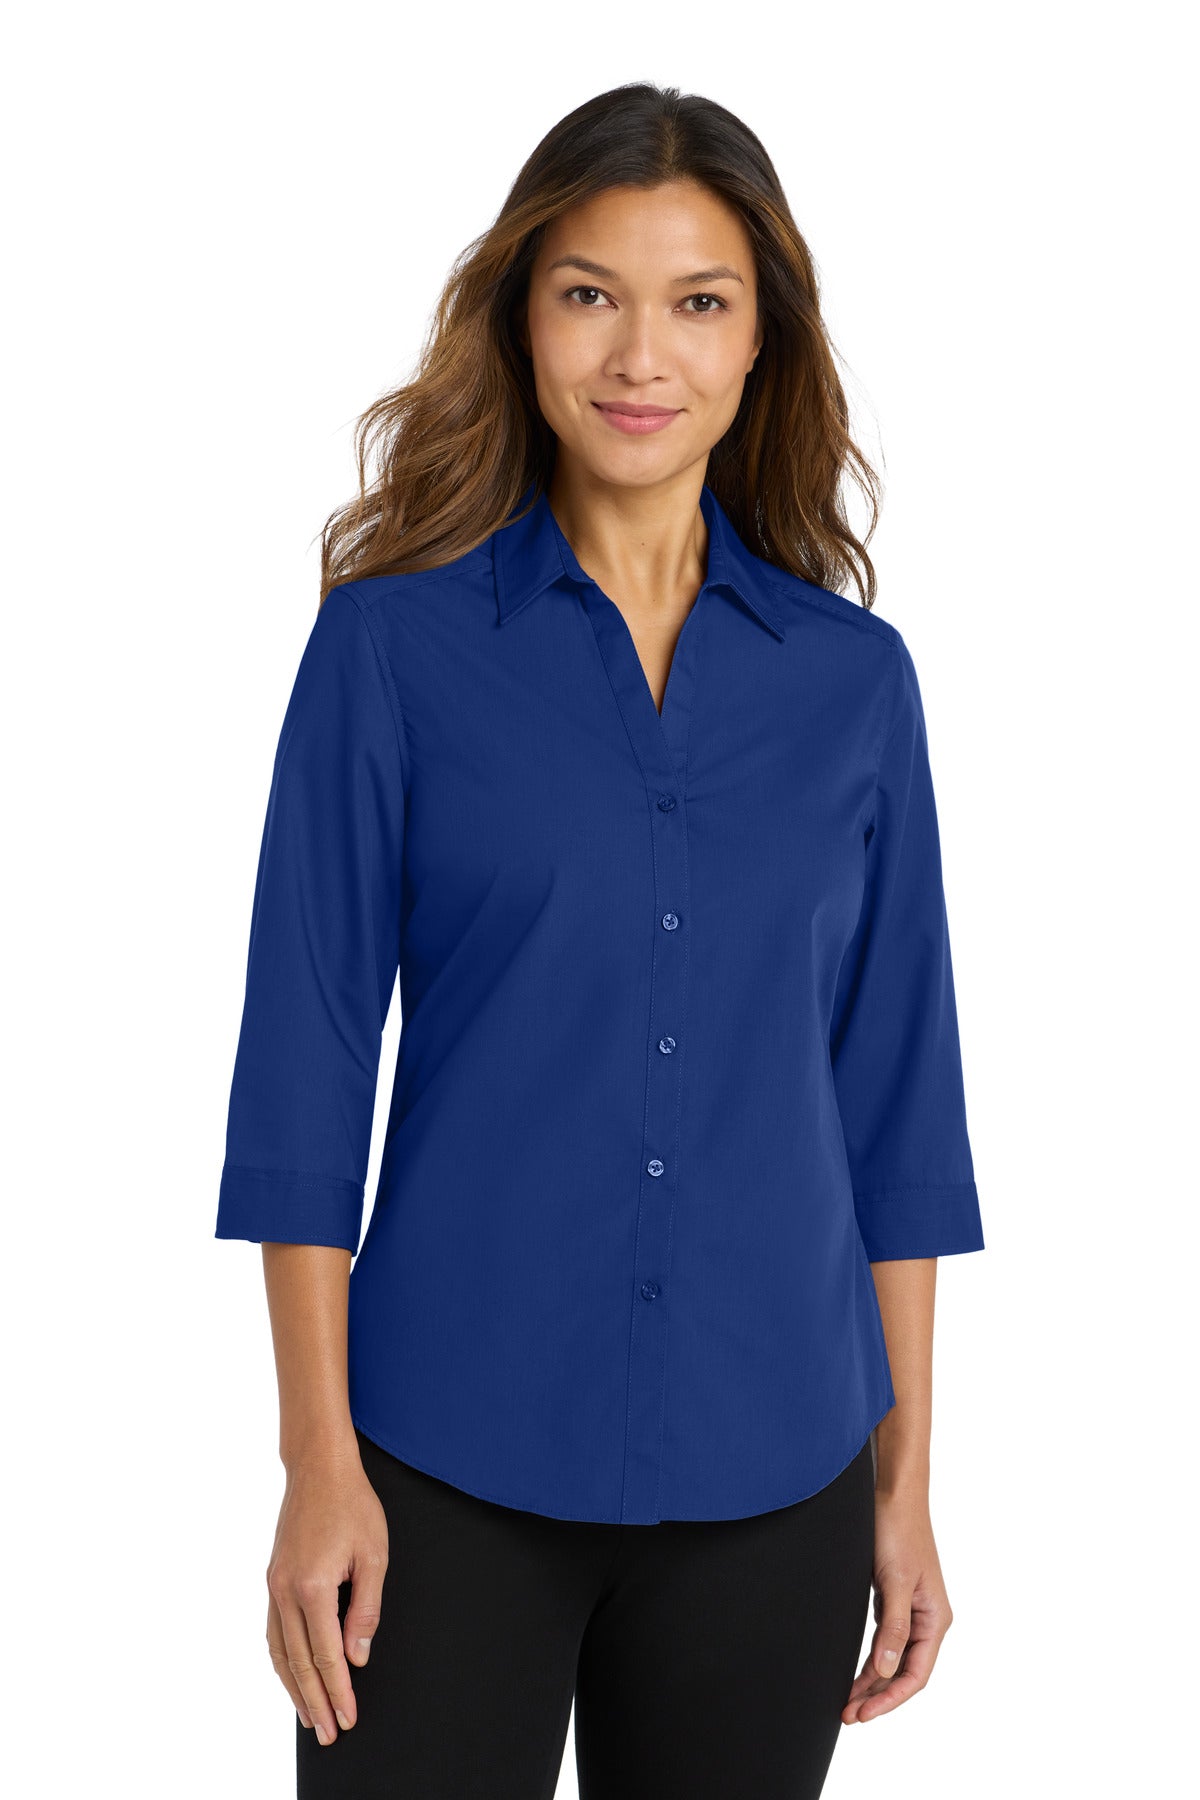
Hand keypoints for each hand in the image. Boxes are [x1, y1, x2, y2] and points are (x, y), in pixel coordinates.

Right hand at [265, 1445, 388, 1745]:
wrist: (319, 1468)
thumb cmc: (352, 1504)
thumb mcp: (374, 1554)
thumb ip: (366, 1608)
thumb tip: (358, 1654)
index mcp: (312, 1586)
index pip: (327, 1655)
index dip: (339, 1691)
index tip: (349, 1717)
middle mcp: (285, 1591)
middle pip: (299, 1663)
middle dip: (316, 1702)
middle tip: (330, 1734)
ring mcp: (274, 1586)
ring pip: (280, 1652)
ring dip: (294, 1689)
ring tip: (309, 1717)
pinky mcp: (272, 1579)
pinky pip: (273, 1632)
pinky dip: (281, 1661)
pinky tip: (290, 1675)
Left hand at [841, 1487, 952, 1723]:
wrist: (892, 1494)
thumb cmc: (897, 1531)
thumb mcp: (895, 1581)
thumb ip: (893, 1627)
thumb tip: (886, 1671)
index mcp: (936, 1619)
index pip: (915, 1675)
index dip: (889, 1698)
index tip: (862, 1714)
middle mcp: (927, 1619)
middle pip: (903, 1671)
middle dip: (877, 1695)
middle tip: (847, 1715)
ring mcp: (911, 1611)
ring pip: (892, 1659)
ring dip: (871, 1681)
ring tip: (847, 1702)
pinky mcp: (895, 1600)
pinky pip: (885, 1641)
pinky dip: (871, 1660)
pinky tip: (855, 1673)